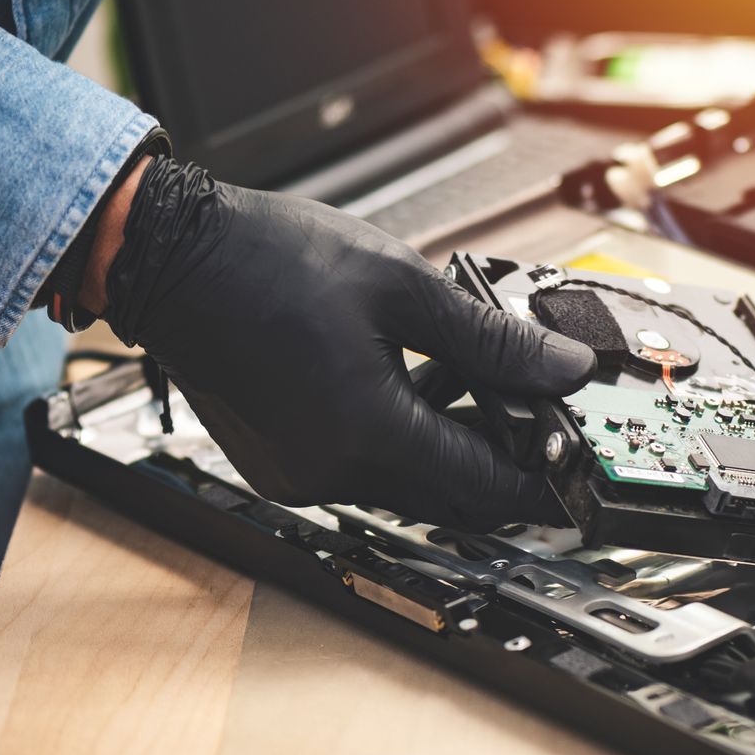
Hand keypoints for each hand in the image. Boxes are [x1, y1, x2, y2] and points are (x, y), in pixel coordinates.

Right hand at [96, 156, 595, 527]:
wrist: (171, 258)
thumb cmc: (267, 260)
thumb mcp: (403, 287)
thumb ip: (494, 340)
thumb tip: (565, 369)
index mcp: (367, 434)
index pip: (488, 487)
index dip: (548, 481)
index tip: (584, 469)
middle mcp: (332, 472)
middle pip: (453, 495)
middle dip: (507, 461)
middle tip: (546, 418)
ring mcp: (302, 475)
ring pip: (412, 484)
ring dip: (456, 445)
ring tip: (486, 380)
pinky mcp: (283, 464)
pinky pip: (368, 470)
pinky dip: (407, 439)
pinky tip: (424, 382)